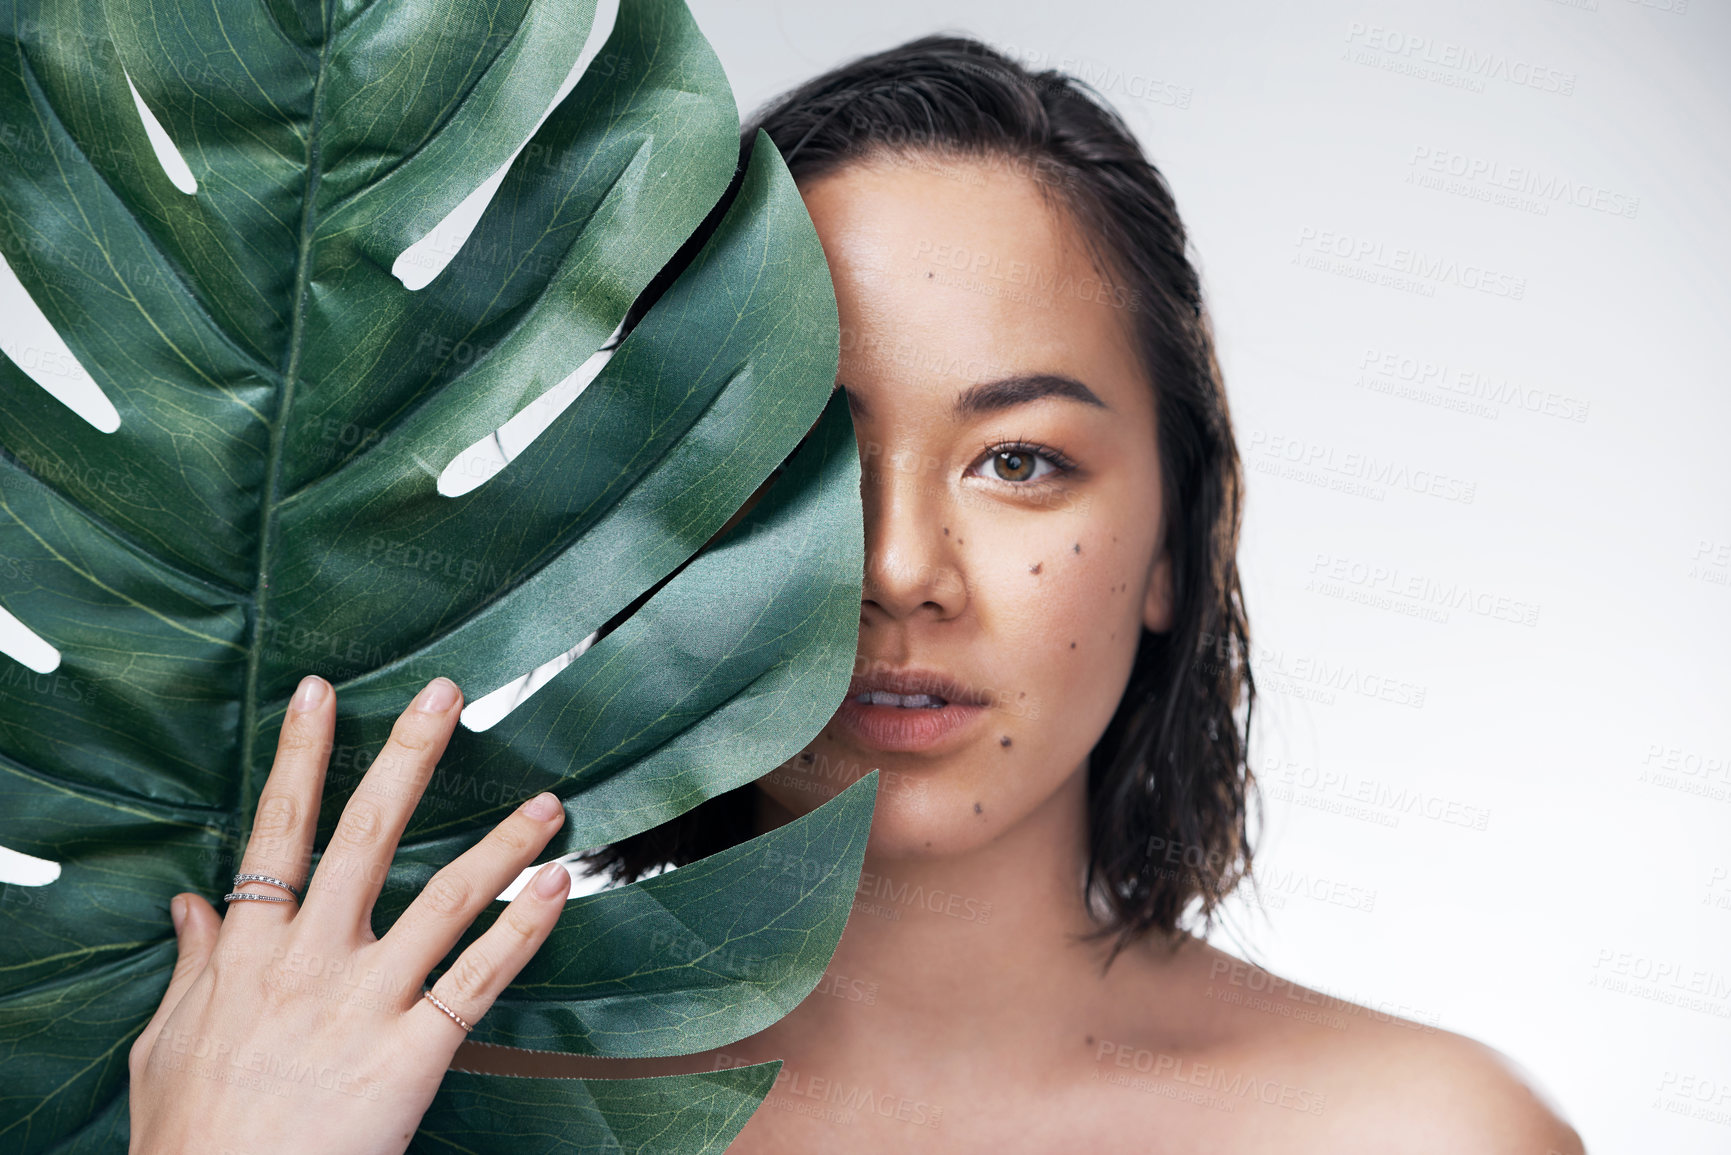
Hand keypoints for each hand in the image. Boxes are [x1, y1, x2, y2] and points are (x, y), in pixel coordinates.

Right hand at [127, 674, 571, 1154]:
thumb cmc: (190, 1137)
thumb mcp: (166, 1044)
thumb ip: (193, 967)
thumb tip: (192, 903)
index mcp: (249, 951)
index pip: (278, 830)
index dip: (303, 757)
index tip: (324, 692)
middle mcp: (311, 962)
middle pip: (365, 836)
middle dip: (408, 757)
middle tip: (447, 693)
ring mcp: (365, 1004)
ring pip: (443, 898)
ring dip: (500, 843)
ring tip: (547, 800)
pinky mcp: (411, 1054)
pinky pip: (478, 979)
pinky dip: (523, 931)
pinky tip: (558, 887)